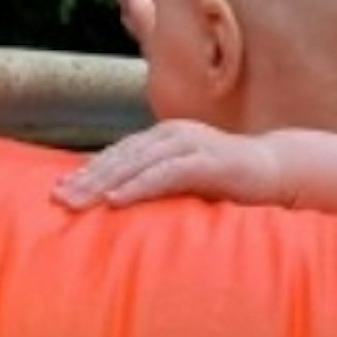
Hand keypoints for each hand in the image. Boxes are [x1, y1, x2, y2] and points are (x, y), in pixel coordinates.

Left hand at [53, 121, 285, 210]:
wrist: (277, 171)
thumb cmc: (230, 181)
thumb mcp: (186, 179)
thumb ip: (159, 182)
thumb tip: (123, 202)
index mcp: (164, 137)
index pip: (119, 153)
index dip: (89, 170)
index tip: (61, 189)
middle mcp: (172, 134)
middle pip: (120, 156)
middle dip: (87, 178)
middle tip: (58, 198)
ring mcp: (190, 144)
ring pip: (137, 162)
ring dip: (105, 182)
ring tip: (79, 200)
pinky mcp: (207, 161)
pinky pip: (165, 174)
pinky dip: (139, 186)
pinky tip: (118, 199)